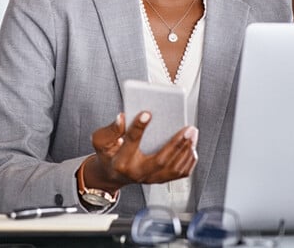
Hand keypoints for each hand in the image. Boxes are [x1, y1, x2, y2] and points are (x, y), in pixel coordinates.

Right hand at [83, 112, 198, 193]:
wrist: (112, 175)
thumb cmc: (108, 154)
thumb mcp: (101, 141)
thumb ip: (110, 130)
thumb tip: (122, 118)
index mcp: (121, 161)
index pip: (131, 142)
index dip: (138, 127)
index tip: (147, 113)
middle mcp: (137, 172)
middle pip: (160, 160)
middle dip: (177, 144)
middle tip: (188, 128)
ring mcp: (150, 178)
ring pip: (173, 168)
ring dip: (186, 150)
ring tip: (192, 134)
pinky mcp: (160, 179)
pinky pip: (179, 174)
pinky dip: (188, 160)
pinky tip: (192, 147)